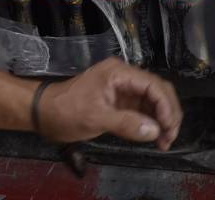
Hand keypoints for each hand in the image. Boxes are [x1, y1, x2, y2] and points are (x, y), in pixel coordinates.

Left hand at [35, 58, 181, 149]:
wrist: (45, 112)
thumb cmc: (67, 111)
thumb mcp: (96, 118)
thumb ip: (126, 123)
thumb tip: (155, 131)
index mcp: (119, 73)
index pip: (153, 85)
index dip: (166, 106)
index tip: (168, 128)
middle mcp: (125, 77)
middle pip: (158, 90)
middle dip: (168, 113)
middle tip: (170, 138)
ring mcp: (123, 89)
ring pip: (154, 101)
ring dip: (162, 120)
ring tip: (164, 142)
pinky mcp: (120, 102)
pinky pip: (143, 109)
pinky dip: (151, 122)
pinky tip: (154, 137)